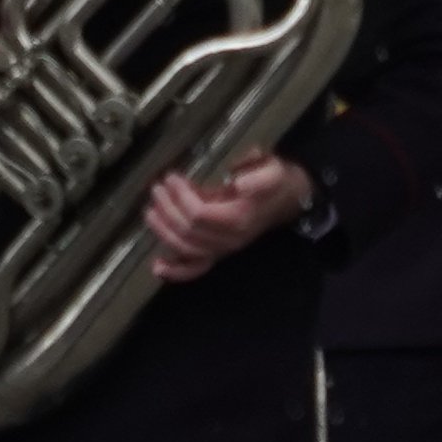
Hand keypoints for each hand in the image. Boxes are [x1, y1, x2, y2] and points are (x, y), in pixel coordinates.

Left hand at [145, 151, 315, 281]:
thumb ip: (258, 176)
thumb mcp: (274, 170)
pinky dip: (176, 271)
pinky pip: (197, 269)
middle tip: (158, 188)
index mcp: (239, 218)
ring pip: (186, 249)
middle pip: (188, 231)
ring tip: (151, 210)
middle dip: (168, 209)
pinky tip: (157, 266)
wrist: (290, 199)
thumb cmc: (277, 181)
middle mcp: (229, 239)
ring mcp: (223, 249)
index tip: (171, 177)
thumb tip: (236, 183)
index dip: (181, 197)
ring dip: (164, 232)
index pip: (199, 214)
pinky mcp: (219, 252)